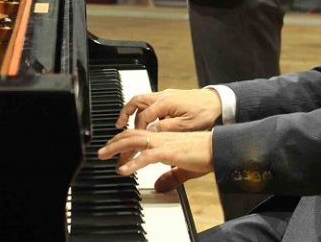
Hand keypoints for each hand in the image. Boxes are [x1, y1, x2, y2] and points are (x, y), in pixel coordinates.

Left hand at [98, 128, 212, 190]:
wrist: (219, 149)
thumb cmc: (205, 156)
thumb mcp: (184, 169)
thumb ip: (170, 176)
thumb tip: (158, 186)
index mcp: (165, 139)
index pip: (140, 135)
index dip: (125, 140)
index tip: (113, 147)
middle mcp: (162, 137)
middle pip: (133, 134)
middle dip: (115, 142)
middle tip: (102, 151)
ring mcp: (164, 143)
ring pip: (135, 140)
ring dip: (117, 147)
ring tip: (104, 155)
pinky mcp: (169, 151)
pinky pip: (146, 156)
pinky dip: (132, 163)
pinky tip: (123, 170)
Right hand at [117, 88, 222, 131]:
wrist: (218, 102)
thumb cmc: (205, 113)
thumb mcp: (186, 125)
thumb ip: (166, 128)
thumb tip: (150, 133)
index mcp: (165, 102)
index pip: (143, 116)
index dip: (136, 130)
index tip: (134, 141)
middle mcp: (163, 96)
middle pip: (136, 101)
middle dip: (125, 113)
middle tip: (117, 126)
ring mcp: (166, 96)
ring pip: (142, 100)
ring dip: (132, 111)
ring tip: (125, 123)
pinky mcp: (170, 98)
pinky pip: (150, 102)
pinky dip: (142, 110)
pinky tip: (144, 121)